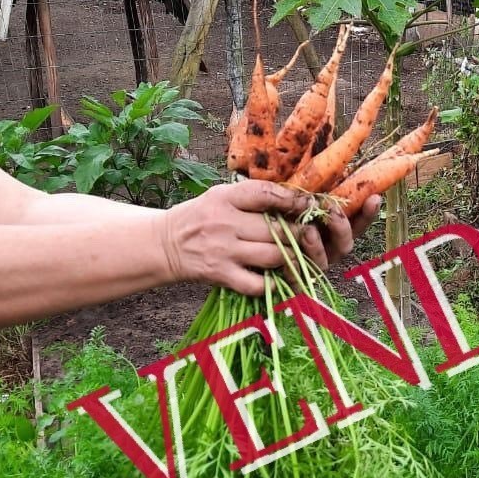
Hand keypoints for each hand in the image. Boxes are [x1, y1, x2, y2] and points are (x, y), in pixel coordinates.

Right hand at [160, 184, 380, 295]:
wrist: (165, 244)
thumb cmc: (201, 216)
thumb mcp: (221, 196)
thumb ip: (252, 196)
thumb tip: (295, 198)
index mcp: (225, 198)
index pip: (265, 193)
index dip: (291, 198)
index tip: (307, 202)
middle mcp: (225, 223)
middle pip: (276, 229)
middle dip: (300, 232)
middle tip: (313, 233)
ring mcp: (224, 251)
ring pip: (273, 255)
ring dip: (293, 257)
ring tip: (302, 254)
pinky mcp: (222, 275)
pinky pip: (257, 284)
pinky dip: (274, 283)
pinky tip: (282, 278)